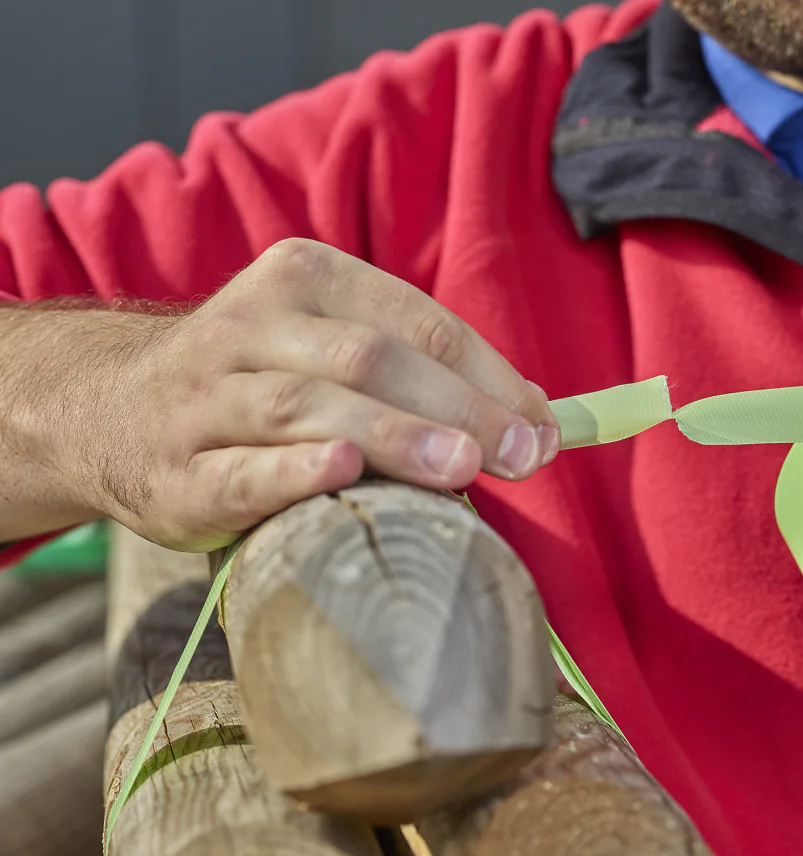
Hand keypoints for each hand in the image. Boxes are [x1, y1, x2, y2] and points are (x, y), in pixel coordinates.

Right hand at [38, 239, 558, 550]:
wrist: (105, 410)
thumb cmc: (255, 384)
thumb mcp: (327, 344)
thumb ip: (421, 370)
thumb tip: (534, 414)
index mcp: (302, 279)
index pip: (415, 322)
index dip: (488, 376)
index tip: (543, 426)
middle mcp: (251, 328)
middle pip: (370, 358)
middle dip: (457, 407)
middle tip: (520, 454)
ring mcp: (207, 398)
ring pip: (308, 405)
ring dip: (392, 435)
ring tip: (461, 466)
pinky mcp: (178, 471)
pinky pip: (239, 469)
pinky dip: (292, 472)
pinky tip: (341, 473)